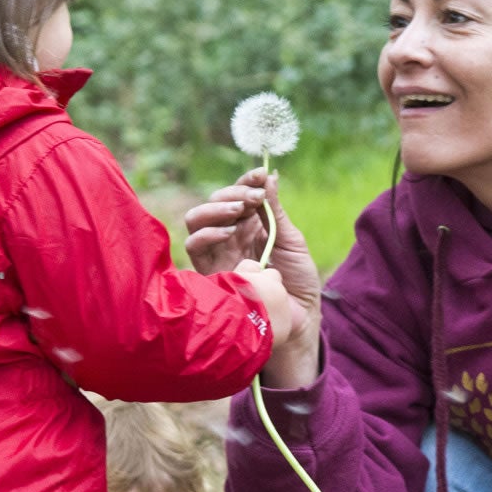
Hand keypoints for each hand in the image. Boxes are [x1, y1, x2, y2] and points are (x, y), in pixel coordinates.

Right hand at [189, 170, 322, 386]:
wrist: (297, 318)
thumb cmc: (297, 281)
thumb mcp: (291, 240)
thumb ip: (275, 210)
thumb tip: (271, 175)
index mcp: (251, 224)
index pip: (239, 193)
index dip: (246, 180)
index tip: (261, 173)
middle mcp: (230, 235)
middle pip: (214, 202)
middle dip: (232, 193)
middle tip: (253, 198)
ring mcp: (217, 252)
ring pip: (196, 219)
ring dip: (215, 209)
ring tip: (239, 210)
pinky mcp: (209, 272)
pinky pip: (194, 246)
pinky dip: (207, 233)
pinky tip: (228, 232)